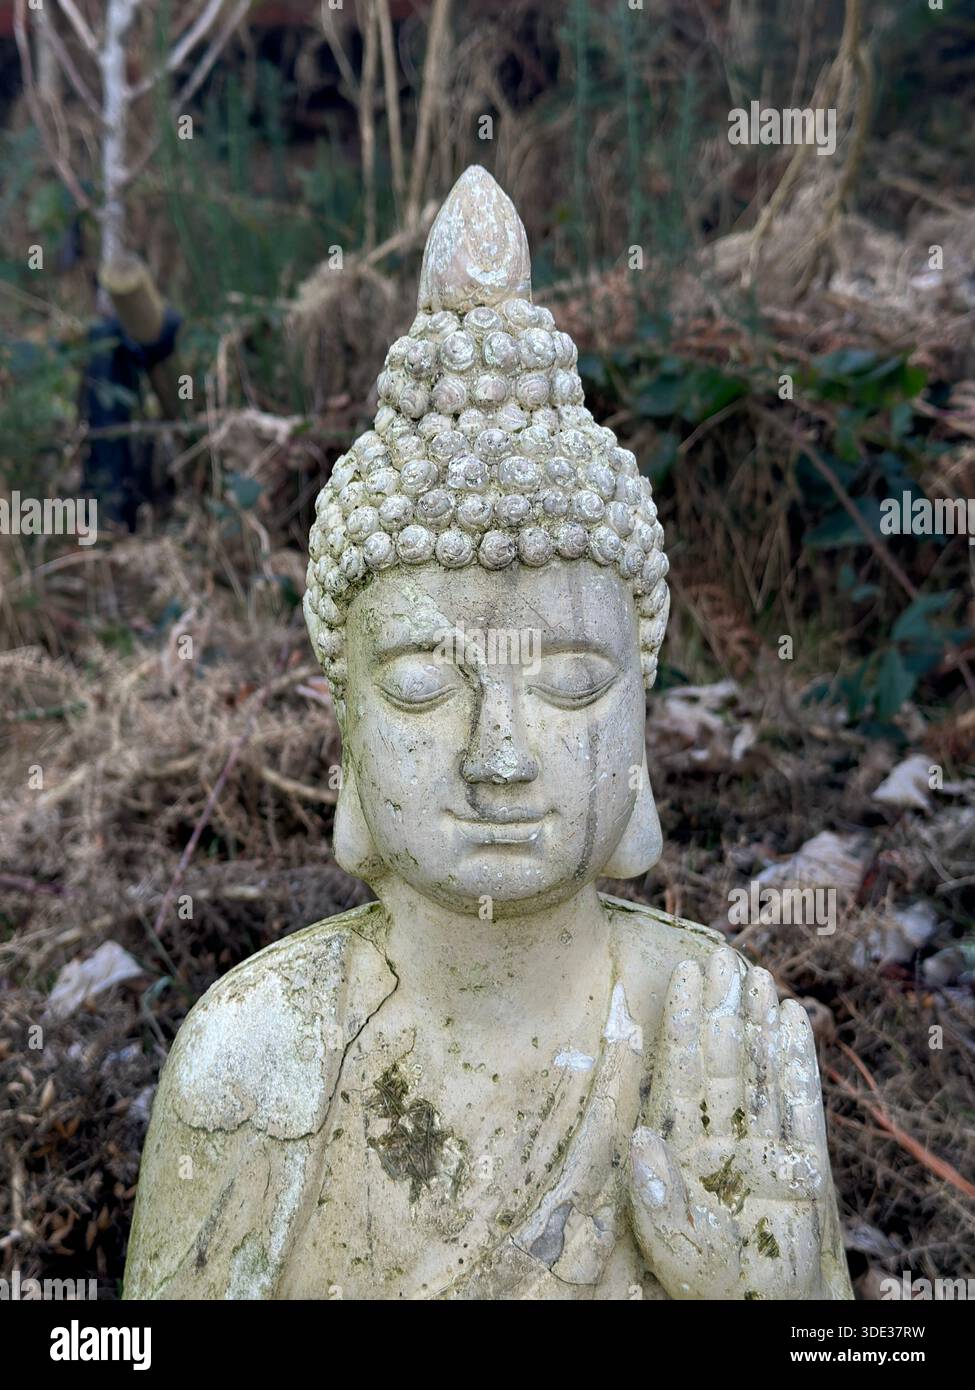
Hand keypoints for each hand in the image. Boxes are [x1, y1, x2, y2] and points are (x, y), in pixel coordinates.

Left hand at [629, 948, 832, 1299]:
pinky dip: (799, 1060)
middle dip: (721, 1008)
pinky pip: (800, 1100)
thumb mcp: (676, 1244)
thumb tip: (639, 1139)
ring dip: (760, 1023)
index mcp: (682, 1147)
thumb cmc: (712, 1284)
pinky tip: (794, 1020)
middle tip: (722, 955)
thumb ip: (657, 1195)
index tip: (681, 973)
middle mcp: (722, 1136)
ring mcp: (765, 1144)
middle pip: (723, 1059)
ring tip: (758, 974)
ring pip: (761, 1069)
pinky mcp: (804, 1162)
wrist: (768, 1312)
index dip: (681, 1021)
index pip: (681, 1071)